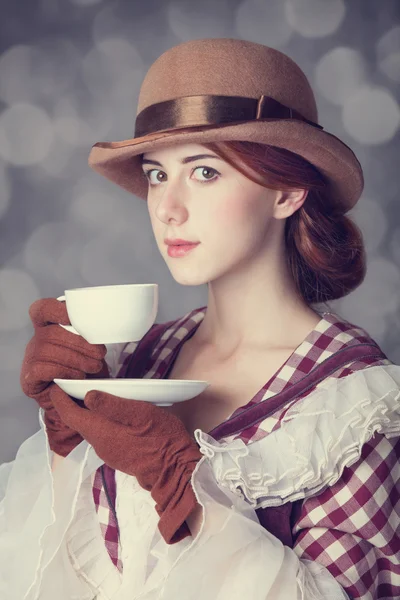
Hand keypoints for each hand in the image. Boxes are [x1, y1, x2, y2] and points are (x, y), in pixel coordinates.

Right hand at [20, 298, 107, 456]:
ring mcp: (31, 358)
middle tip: (100, 354)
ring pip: (48, 350)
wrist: (72, 399)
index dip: (56, 309)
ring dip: (76, 359)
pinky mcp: (29, 377)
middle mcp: (37, 340)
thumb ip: (91, 335)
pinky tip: (78, 376)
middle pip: (52, 333)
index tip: (71, 317)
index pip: (43, 309)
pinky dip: (64, 371)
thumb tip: (111, 325)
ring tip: (94, 366)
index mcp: (48, 327)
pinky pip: (43, 369)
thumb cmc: (82, 368)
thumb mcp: (88, 348)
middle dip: (79, 342)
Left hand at [50, 385, 202, 543]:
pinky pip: (102, 434)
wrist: (175, 471)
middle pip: (78, 421)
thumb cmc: (160, 438)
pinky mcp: (119, 455)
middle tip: (75, 384)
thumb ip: (113, 405)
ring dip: (86, 413)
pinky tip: (111, 413)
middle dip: (71, 404)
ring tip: (92, 393)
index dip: (60, 399)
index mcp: (100, 431)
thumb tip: (87, 396)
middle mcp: (99, 444)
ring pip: (90, 428)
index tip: (57, 384)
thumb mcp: (140, 414)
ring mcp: (109, 452)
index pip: (69, 414)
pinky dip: (99, 421)